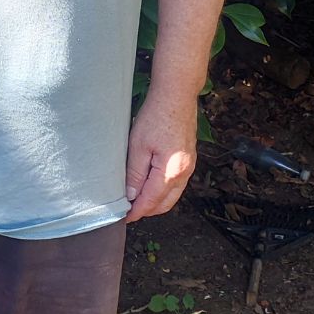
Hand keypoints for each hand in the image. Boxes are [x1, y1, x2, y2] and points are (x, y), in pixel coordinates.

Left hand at [123, 96, 198, 222]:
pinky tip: (150, 185)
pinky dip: (164, 190)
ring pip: (172, 195)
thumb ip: (135, 174)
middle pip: (165, 204)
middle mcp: (184, 173)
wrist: (177, 95)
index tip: (123, 218)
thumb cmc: (156, 117)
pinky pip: (177, 184)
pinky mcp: (189, 159)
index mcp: (170, 172)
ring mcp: (189, 166)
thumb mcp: (138, 146)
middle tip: (128, 211)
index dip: (136, 212)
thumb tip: (131, 197)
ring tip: (136, 200)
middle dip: (147, 210)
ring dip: (156, 201)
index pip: (151, 201)